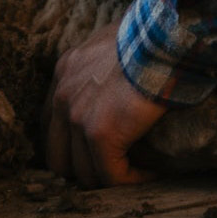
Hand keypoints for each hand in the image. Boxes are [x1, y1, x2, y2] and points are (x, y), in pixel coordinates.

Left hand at [43, 28, 162, 186]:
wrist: (165, 37)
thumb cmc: (152, 36)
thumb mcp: (115, 41)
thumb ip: (104, 62)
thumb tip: (120, 76)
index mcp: (65, 71)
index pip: (52, 123)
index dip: (72, 145)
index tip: (97, 152)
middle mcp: (63, 95)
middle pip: (57, 155)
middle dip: (82, 169)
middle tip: (113, 170)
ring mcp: (77, 116)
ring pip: (83, 172)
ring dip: (109, 177)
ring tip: (135, 176)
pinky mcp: (100, 134)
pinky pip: (111, 175)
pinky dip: (131, 181)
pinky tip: (149, 176)